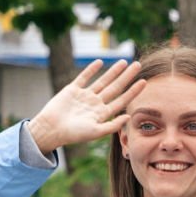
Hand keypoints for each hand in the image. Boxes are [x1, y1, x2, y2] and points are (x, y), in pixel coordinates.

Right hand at [28, 60, 145, 154]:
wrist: (51, 129)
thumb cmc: (73, 134)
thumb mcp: (95, 132)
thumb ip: (112, 125)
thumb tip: (129, 116)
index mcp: (102, 114)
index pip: (121, 100)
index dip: (133, 91)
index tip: (144, 82)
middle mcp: (95, 104)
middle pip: (115, 87)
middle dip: (127, 77)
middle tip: (138, 65)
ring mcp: (84, 96)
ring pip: (102, 80)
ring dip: (113, 71)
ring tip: (124, 62)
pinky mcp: (72, 90)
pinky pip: (84, 77)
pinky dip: (91, 69)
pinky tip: (100, 62)